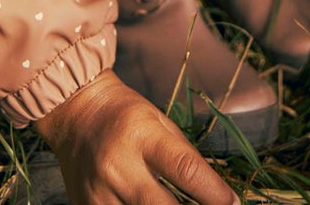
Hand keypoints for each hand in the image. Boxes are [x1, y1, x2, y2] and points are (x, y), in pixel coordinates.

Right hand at [34, 70, 239, 204]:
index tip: (232, 204)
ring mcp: (100, 192)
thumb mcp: (160, 122)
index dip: (213, 193)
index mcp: (142, 135)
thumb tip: (216, 194)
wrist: (76, 113)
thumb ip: (184, 157)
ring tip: (172, 203)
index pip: (185, 170)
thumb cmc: (127, 115)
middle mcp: (119, 166)